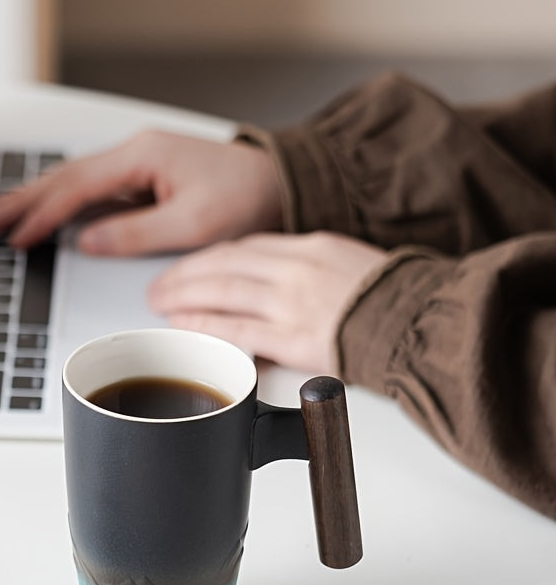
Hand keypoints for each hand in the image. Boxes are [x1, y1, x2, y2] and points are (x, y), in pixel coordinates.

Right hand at [0, 129, 282, 252]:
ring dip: (36, 198)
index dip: (41, 214)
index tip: (16, 236)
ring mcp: (138, 163)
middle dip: (22, 199)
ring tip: (3, 214)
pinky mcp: (144, 176)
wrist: (282, 183)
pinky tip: (47, 210)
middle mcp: (135, 153)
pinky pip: (91, 187)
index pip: (76, 188)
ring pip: (74, 179)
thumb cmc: (247, 198)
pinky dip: (62, 199)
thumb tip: (86, 240)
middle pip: (64, 176)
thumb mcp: (193, 223)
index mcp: (143, 157)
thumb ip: (135, 233)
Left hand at [147, 232, 387, 373]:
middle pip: (225, 264)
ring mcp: (291, 302)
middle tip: (160, 284)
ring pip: (222, 291)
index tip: (194, 265)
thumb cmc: (399, 302)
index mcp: (313, 247)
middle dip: (186, 274)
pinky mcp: (292, 337)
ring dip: (184, 296)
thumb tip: (287, 286)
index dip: (212, 257)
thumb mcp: (354, 268)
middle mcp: (296, 269)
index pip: (248, 247)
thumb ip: (315, 272)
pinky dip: (205, 325)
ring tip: (160, 303)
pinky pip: (236, 329)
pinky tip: (184, 326)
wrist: (425, 323)